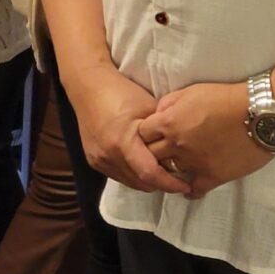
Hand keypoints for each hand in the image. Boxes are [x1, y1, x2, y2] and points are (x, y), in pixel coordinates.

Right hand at [66, 68, 193, 195]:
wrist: (88, 87)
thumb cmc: (122, 93)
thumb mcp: (150, 108)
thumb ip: (164, 133)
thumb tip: (181, 153)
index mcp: (122, 141)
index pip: (149, 174)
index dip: (170, 184)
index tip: (186, 186)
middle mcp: (108, 155)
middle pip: (141, 183)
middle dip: (161, 184)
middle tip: (178, 178)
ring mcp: (99, 160)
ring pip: (130, 183)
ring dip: (147, 181)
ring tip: (162, 171)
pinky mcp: (94, 161)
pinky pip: (119, 176)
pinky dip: (133, 175)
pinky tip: (143, 164)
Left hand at [137, 82, 273, 198]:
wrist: (259, 113)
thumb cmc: (226, 98)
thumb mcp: (191, 91)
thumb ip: (169, 103)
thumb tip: (157, 115)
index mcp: (169, 122)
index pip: (142, 134)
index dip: (145, 135)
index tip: (151, 136)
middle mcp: (177, 144)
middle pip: (151, 155)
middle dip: (151, 154)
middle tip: (158, 154)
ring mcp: (194, 162)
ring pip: (170, 174)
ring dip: (169, 172)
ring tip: (171, 171)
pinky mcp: (213, 176)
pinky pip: (194, 190)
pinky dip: (188, 191)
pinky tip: (187, 189)